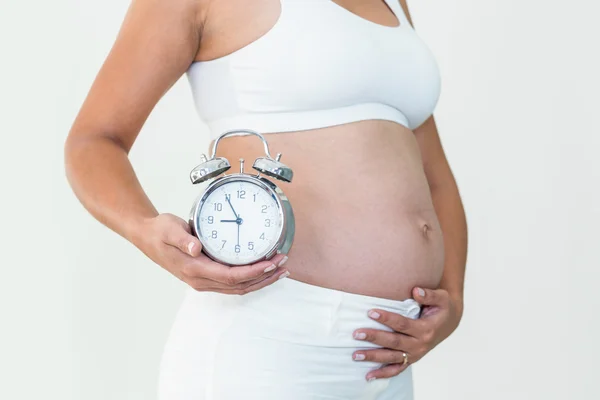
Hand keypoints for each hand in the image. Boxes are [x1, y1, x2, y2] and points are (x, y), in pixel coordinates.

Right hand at [132, 213, 288, 293]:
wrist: (147, 237)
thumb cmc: (159, 231)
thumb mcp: (169, 229)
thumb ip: (182, 238)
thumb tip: (195, 248)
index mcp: (194, 269)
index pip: (231, 276)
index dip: (253, 272)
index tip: (270, 263)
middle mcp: (200, 280)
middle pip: (240, 286)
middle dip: (264, 278)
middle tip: (282, 265)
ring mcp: (203, 281)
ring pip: (238, 287)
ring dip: (260, 280)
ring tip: (279, 269)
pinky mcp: (206, 276)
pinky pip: (233, 283)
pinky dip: (251, 279)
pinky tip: (262, 270)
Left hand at [352, 287, 462, 380]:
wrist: (449, 322)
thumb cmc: (442, 307)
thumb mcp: (442, 298)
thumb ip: (429, 294)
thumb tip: (415, 290)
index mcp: (426, 329)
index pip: (402, 324)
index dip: (387, 318)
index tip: (371, 312)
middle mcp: (420, 344)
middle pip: (394, 342)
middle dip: (375, 338)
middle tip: (357, 333)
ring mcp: (415, 354)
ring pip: (392, 357)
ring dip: (373, 357)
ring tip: (355, 355)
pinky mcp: (411, 359)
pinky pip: (397, 369)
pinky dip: (383, 374)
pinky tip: (368, 375)